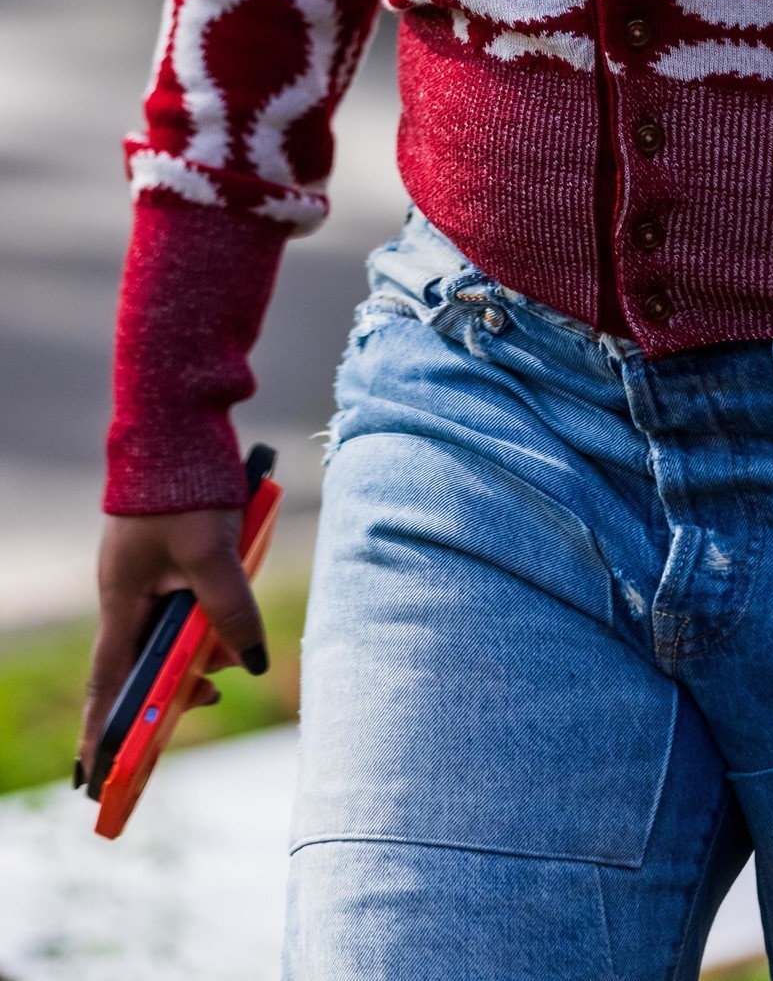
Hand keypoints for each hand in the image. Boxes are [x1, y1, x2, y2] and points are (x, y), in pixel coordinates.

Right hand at [77, 509, 267, 780]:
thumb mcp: (212, 552)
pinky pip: (187, 599)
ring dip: (200, 644)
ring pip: (171, 630)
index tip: (94, 778)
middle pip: (145, 661)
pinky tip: (233, 603)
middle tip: (212, 700)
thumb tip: (251, 661)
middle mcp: (128, 593)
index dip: (102, 731)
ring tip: (230, 649)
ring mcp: (148, 572)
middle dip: (174, 687)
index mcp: (122, 600)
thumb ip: (230, 608)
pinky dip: (208, 612)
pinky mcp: (169, 553)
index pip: (108, 682)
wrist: (180, 420)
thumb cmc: (186, 486)